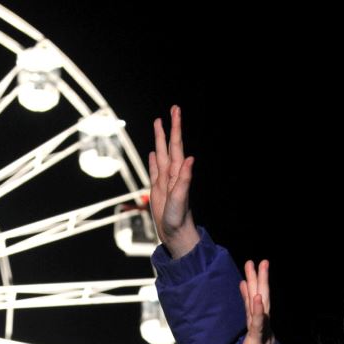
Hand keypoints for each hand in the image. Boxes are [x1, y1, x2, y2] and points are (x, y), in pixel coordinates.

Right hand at [149, 105, 197, 258]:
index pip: (176, 145)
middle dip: (169, 128)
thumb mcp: (181, 198)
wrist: (175, 233)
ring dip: (160, 140)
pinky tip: (153, 153)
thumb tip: (190, 158)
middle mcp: (172, 173)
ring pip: (161, 154)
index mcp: (178, 173)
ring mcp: (164, 181)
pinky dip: (153, 160)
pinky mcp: (157, 190)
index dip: (175, 128)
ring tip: (158, 125)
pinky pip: (155, 170)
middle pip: (169, 145)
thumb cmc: (179, 218)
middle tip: (172, 110)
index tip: (175, 112)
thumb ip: (185, 178)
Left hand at [236, 259, 273, 343]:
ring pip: (262, 305)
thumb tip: (245, 336)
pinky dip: (258, 311)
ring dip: (259, 285)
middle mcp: (263, 331)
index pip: (253, 309)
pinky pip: (257, 325)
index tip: (246, 276)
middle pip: (261, 300)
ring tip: (257, 267)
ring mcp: (262, 336)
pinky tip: (257, 296)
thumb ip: (247, 342)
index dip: (250, 292)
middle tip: (257, 262)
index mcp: (260, 333)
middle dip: (259, 279)